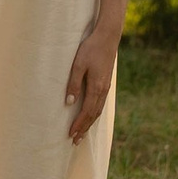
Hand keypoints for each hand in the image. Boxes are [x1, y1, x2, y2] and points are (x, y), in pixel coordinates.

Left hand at [64, 26, 117, 140]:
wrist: (108, 37)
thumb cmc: (90, 48)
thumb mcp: (78, 64)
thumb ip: (73, 82)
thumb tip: (69, 102)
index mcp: (96, 87)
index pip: (86, 112)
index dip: (78, 124)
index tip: (70, 134)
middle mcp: (103, 91)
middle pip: (93, 115)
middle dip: (84, 128)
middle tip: (75, 141)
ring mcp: (106, 87)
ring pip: (98, 111)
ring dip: (89, 123)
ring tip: (81, 133)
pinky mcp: (106, 83)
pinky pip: (100, 104)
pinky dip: (94, 114)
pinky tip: (90, 116)